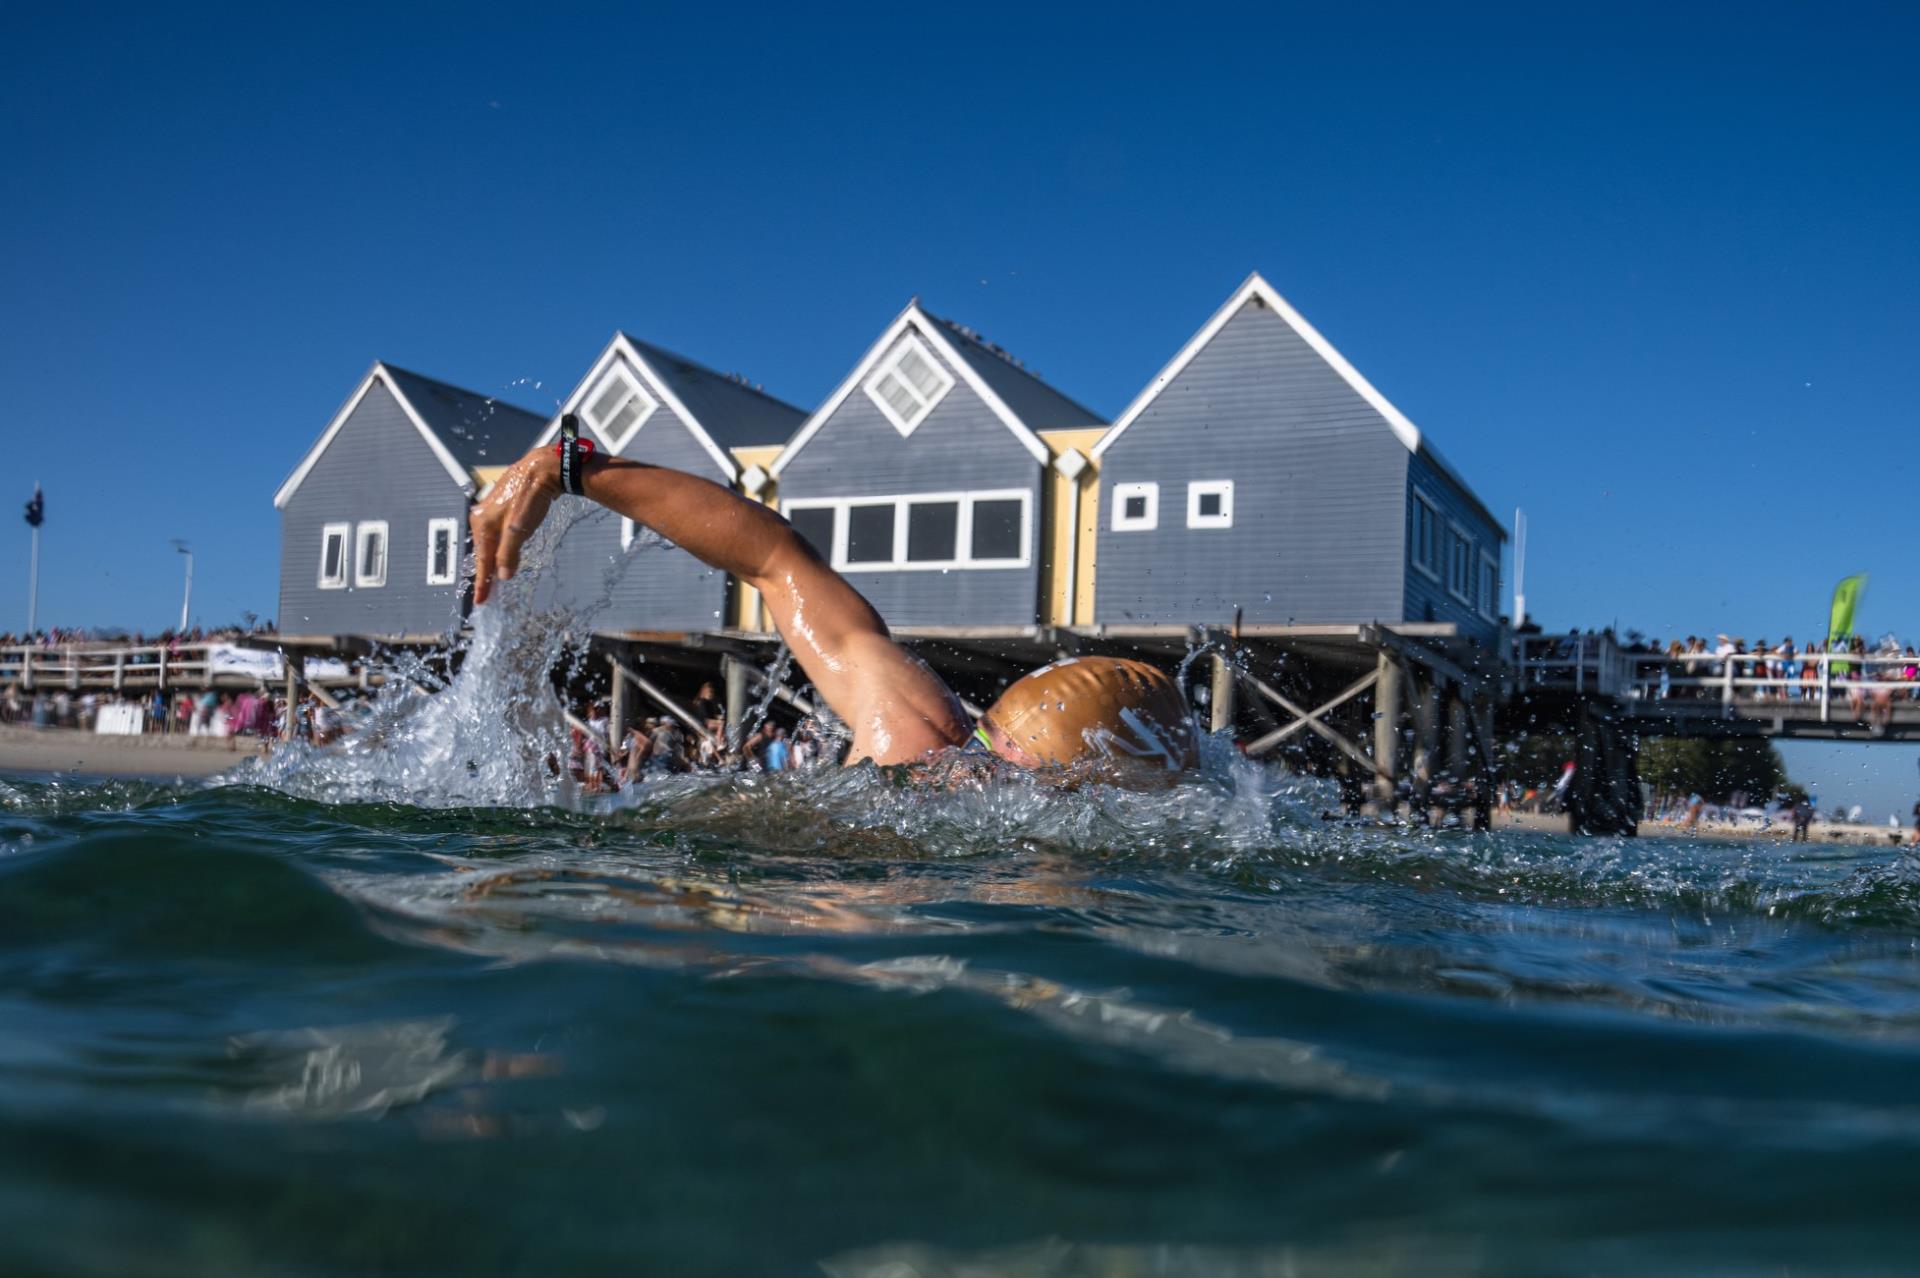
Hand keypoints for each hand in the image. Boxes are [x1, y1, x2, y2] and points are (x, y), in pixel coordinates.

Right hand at [470, 447, 560, 604]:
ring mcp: (490, 511)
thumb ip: (509, 554)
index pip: (482, 561)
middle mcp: (481, 518)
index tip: (481, 601)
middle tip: (487, 593)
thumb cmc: (530, 498)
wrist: (541, 470)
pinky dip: (498, 547)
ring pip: (489, 543)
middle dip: (485, 573)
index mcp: (482, 525)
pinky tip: (502, 554)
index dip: (483, 583)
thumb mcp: (519, 530)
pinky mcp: (501, 507)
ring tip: (493, 578)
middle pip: (483, 553)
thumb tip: (503, 576)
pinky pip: (496, 534)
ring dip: (492, 561)